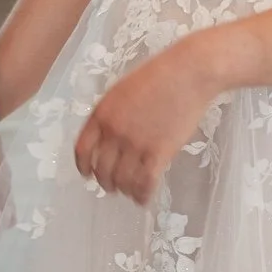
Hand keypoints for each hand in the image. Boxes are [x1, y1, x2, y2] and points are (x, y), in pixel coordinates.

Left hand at [75, 37, 221, 205]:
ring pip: (122, 180)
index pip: (82, 150)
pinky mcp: (159, 153)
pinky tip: (143, 199)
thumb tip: (107, 138)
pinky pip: (145, 183)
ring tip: (129, 191)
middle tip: (112, 186)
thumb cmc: (159, 75)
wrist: (188, 72)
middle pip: (102, 169)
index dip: (83, 166)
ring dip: (124, 190)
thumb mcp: (122, 90)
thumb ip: (111, 114)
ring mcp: (136, 144)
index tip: (87, 175)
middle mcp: (114, 132)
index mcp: (102, 113)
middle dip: (105, 182)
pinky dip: (142, 195)